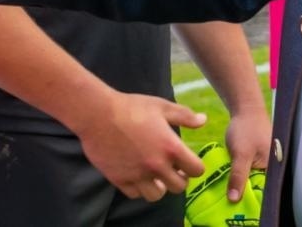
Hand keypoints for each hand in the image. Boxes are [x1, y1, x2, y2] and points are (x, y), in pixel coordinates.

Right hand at [74, 91, 206, 201]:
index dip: (194, 166)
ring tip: (155, 176)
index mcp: (171, 148)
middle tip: (173, 170)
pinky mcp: (120, 180)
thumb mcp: (161, 106)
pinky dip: (138, 187)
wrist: (98, 113)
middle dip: (179, 178)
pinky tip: (137, 175)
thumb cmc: (131, 107)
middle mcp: (157, 166)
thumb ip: (184, 116)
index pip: (196, 170)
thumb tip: (203, 120)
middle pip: (179, 187)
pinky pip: (135, 194)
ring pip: (157, 195)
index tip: (187, 162)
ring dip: (159, 187)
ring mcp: (138, 175)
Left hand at [222, 103, 271, 202]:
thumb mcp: (240, 154)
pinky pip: (253, 174)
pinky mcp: (261, 160)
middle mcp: (276, 168)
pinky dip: (244, 178)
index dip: (255, 203)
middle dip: (249, 197)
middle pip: (262, 188)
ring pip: (256, 181)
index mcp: (277, 168)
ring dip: (245, 187)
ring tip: (232, 199)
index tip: (242, 211)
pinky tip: (234, 184)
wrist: (245, 109)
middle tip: (233, 208)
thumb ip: (238, 176)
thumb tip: (233, 200)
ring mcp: (269, 164)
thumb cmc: (246, 129)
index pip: (268, 192)